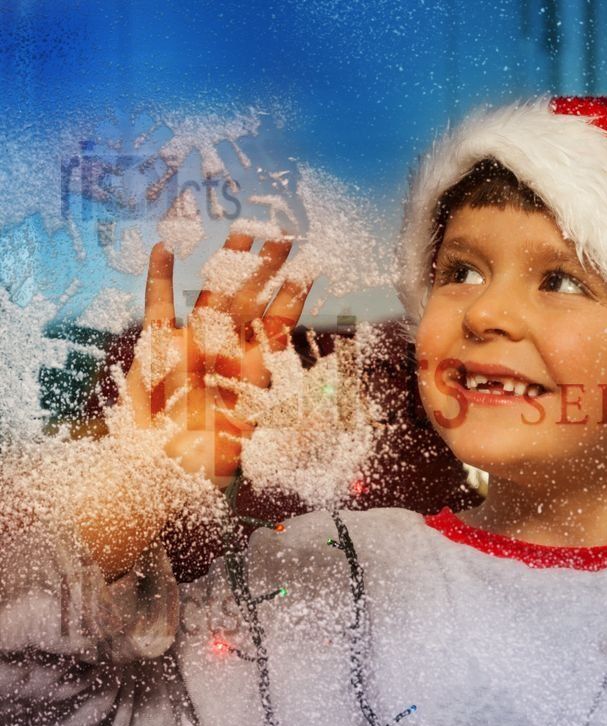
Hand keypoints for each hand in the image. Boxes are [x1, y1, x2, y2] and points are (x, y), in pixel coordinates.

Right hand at [124, 234, 311, 487]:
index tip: (312, 264)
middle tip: (284, 232)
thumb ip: (269, 420)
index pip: (280, 322)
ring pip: (213, 292)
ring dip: (226, 262)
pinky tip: (165, 247)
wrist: (154, 474)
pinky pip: (158, 305)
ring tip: (241, 229)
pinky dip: (160, 278)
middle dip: (267, 267)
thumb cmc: (202, 465)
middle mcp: (227, 351)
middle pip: (252, 298)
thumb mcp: (250, 443)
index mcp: (253, 370)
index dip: (295, 294)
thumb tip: (302, 405)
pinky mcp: (156, 346)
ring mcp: (192, 343)